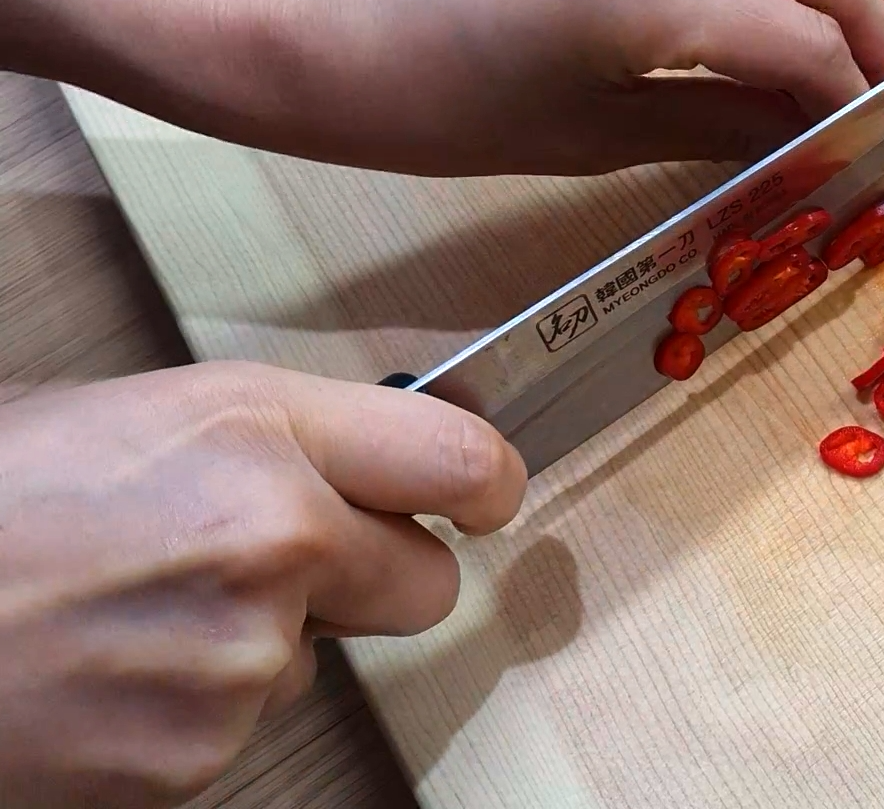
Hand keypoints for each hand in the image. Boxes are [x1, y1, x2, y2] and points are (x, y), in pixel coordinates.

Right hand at [0, 362, 526, 806]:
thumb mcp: (137, 413)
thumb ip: (270, 438)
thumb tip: (355, 463)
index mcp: (256, 432)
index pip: (461, 460)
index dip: (486, 484)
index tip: (484, 497)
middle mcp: (274, 541)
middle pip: (427, 584)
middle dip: (377, 576)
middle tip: (286, 561)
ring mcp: (241, 661)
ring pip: (319, 661)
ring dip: (261, 642)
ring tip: (136, 610)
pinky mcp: (197, 757)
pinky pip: (244, 727)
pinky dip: (193, 708)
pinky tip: (110, 669)